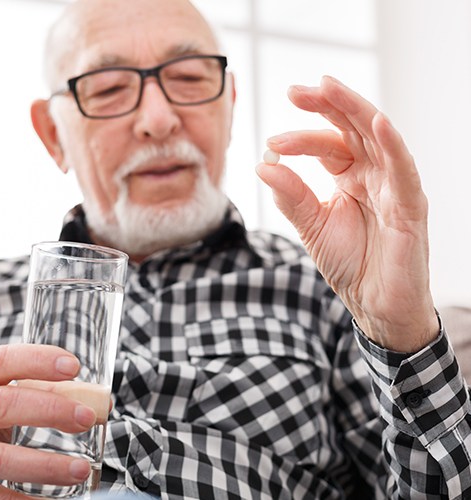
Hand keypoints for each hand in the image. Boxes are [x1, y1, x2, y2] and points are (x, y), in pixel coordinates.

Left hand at [256, 76, 437, 351]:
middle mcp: (374, 175)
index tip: (271, 144)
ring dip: (354, 111)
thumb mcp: (312, 227)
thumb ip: (292, 197)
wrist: (374, 306)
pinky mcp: (411, 207)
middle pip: (353, 129)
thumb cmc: (350, 265)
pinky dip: (392, 146)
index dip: (300, 139)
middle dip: (326, 106)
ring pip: (378, 138)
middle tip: (295, 91)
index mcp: (350, 178)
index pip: (328, 145)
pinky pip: (404, 171)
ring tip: (328, 88)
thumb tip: (263, 165)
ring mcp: (394, 187)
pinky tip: (375, 123)